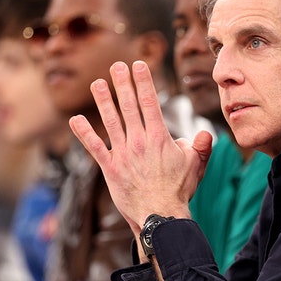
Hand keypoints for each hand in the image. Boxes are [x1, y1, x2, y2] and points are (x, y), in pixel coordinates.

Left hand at [69, 61, 212, 235]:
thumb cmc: (179, 190)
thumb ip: (201, 146)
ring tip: (97, 83)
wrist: (160, 215)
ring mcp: (123, 154)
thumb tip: (206, 134)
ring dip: (104, 101)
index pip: (150, 103)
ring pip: (111, 122)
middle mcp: (139, 141)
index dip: (143, 82)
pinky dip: (84, 133)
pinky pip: (94, 147)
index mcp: (159, 138)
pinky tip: (75, 119)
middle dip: (123, 84)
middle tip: (117, 66)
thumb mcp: (196, 165)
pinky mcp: (110, 168)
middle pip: (129, 107)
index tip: (138, 65)